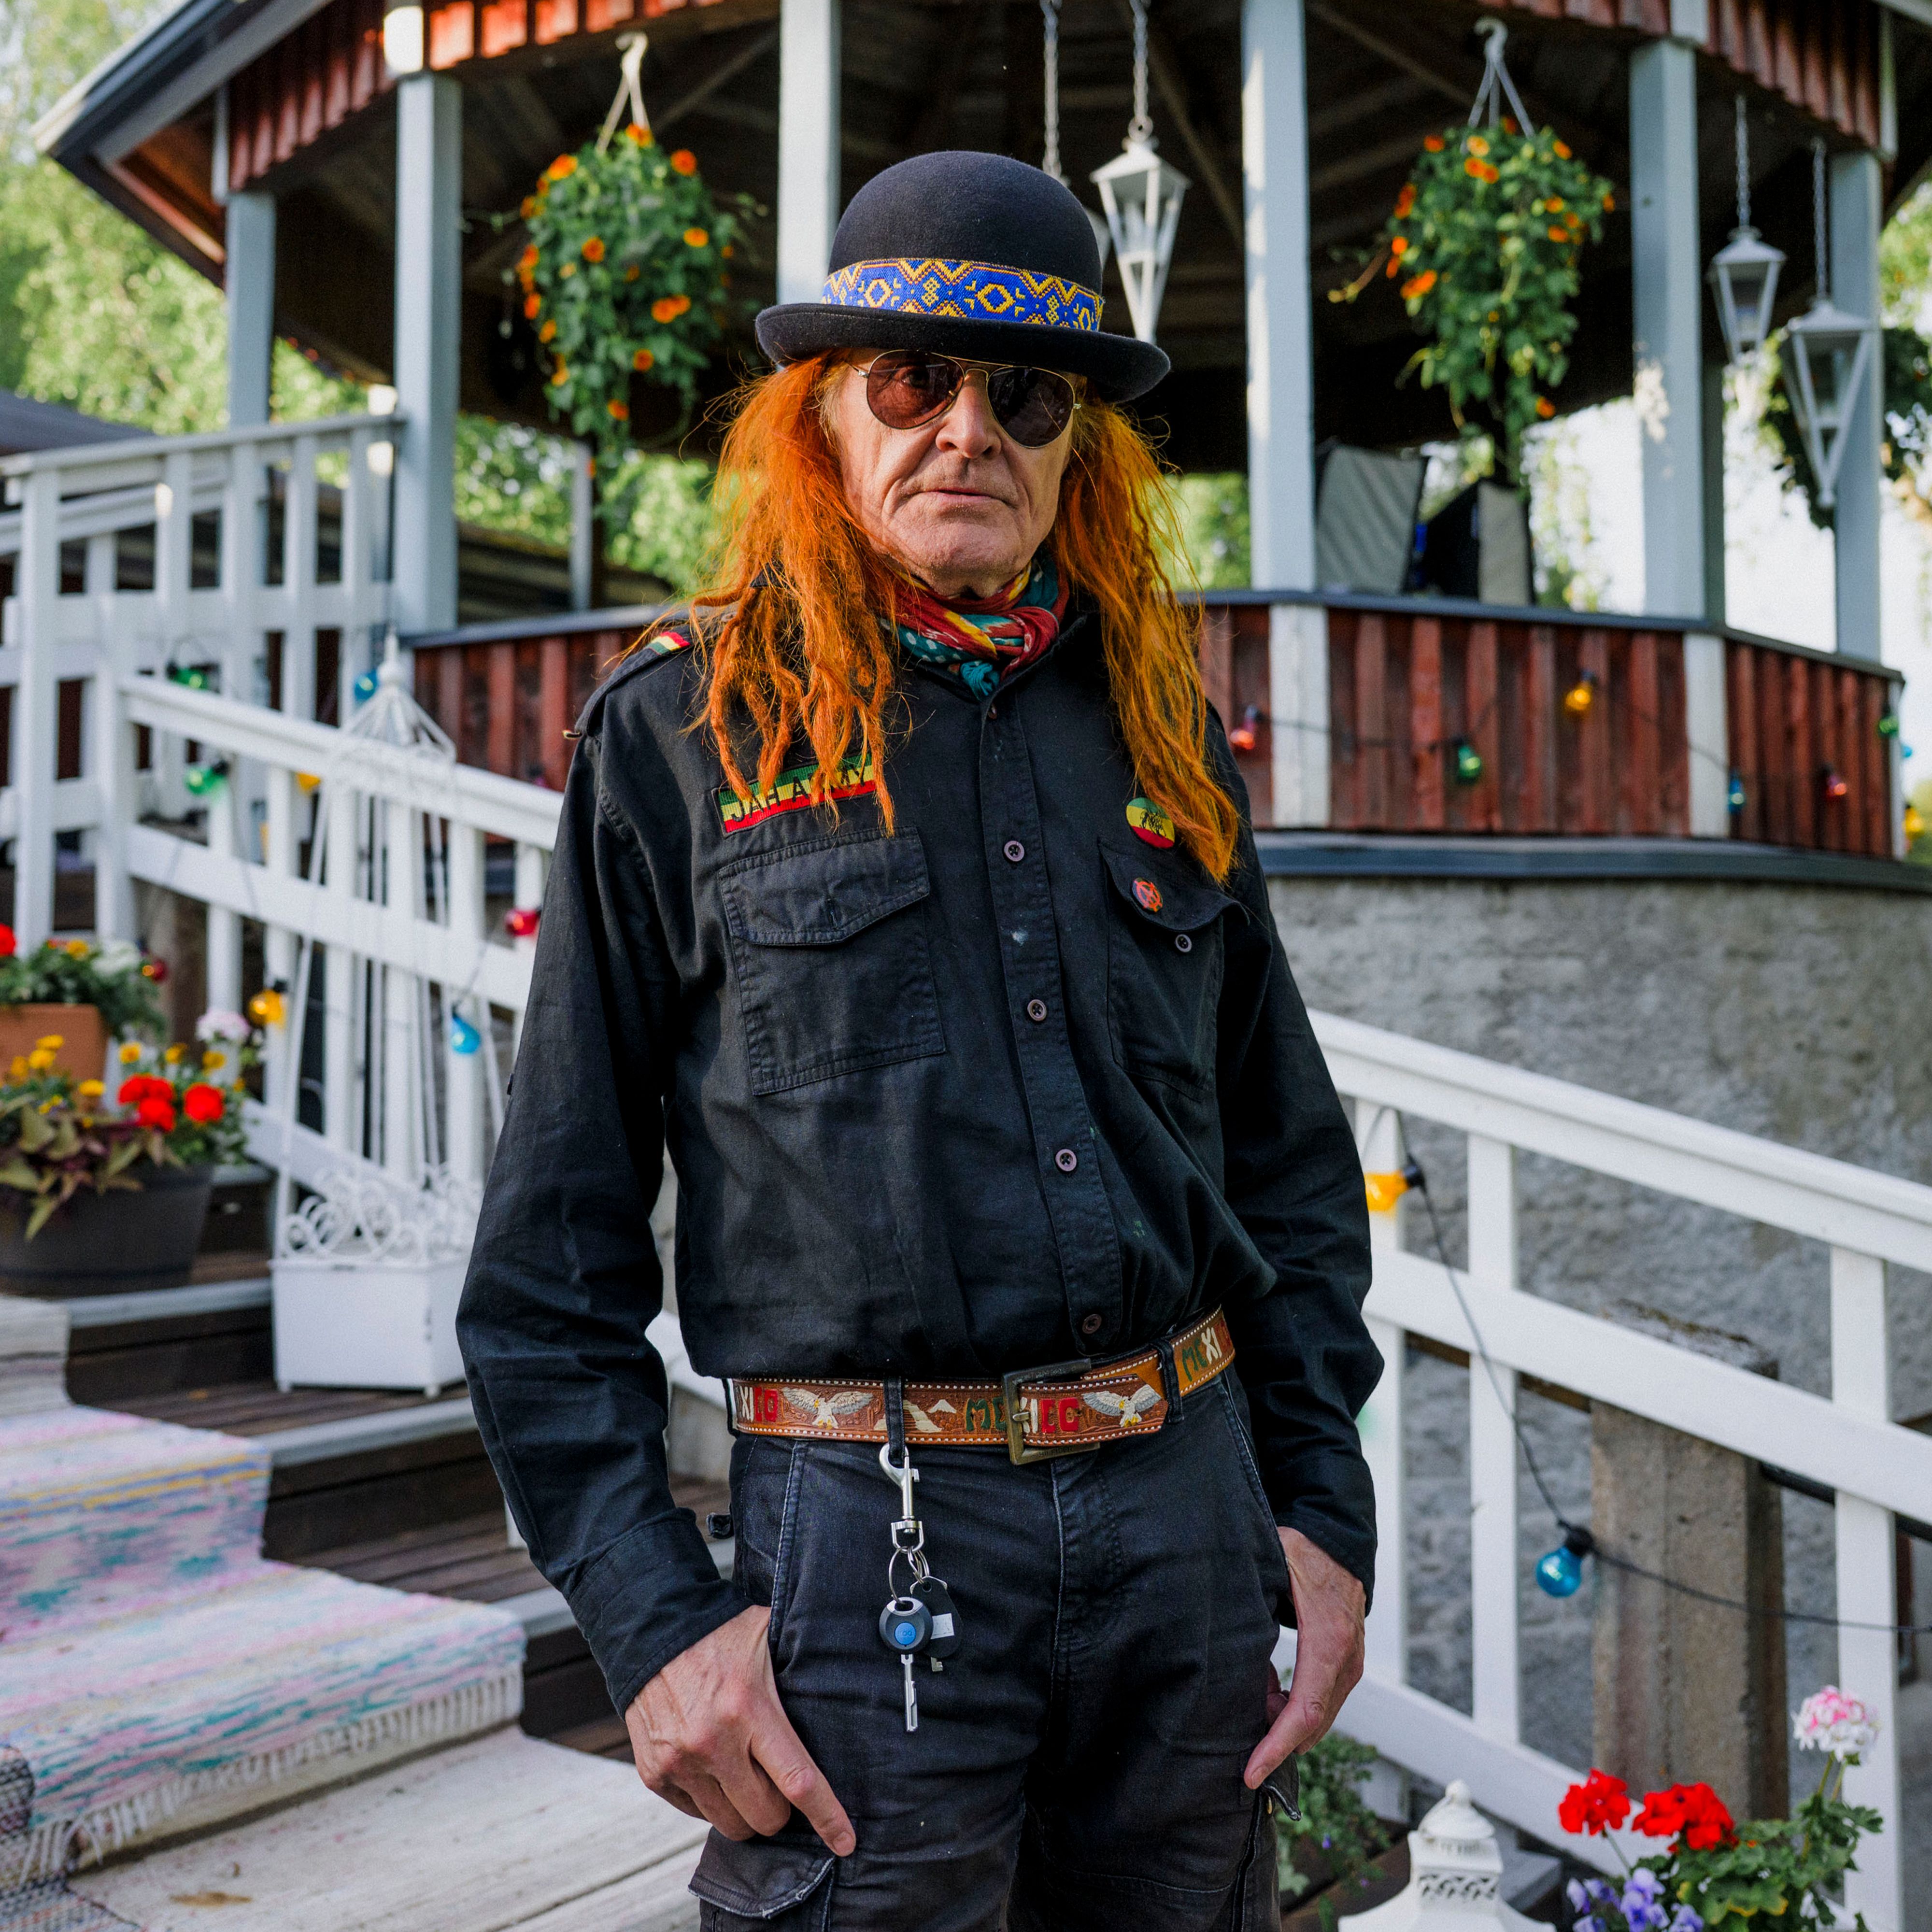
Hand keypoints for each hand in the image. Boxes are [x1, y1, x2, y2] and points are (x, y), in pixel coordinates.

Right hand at [625, 1604, 856, 1855]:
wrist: (651, 1630)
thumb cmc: (719, 1633)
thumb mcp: (768, 1637)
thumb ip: (801, 1668)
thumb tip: (844, 1682)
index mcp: (749, 1709)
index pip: (797, 1780)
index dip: (827, 1816)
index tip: (845, 1841)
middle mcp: (713, 1742)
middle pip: (764, 1817)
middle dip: (780, 1811)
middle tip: (778, 1785)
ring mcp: (680, 1762)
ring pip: (730, 1823)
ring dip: (745, 1809)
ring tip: (744, 1774)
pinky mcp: (655, 1774)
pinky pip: (696, 1813)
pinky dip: (711, 1799)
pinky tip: (713, 1766)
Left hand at [1244, 1527, 1365, 1789]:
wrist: (1338, 1541)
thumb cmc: (1301, 1551)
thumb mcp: (1269, 1567)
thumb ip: (1248, 1601)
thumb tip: (1220, 1635)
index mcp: (1327, 1642)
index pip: (1304, 1710)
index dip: (1276, 1746)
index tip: (1250, 1772)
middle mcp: (1346, 1662)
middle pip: (1311, 1725)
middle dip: (1274, 1742)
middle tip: (1235, 1744)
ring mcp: (1349, 1666)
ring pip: (1316, 1717)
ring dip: (1280, 1722)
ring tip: (1248, 1702)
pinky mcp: (1346, 1666)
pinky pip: (1319, 1701)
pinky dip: (1291, 1707)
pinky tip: (1266, 1689)